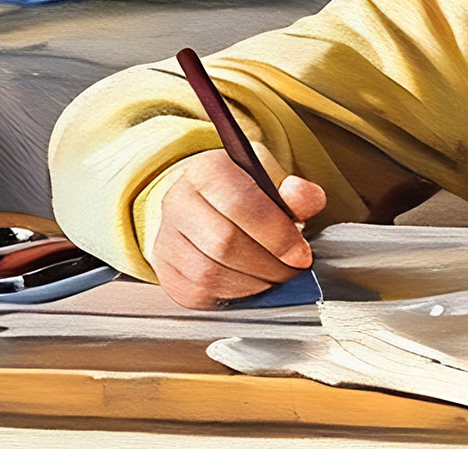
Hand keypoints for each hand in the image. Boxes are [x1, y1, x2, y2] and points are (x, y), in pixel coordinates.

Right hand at [153, 146, 327, 309]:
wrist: (211, 207)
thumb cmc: (248, 193)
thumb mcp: (277, 182)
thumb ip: (297, 193)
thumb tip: (301, 196)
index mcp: (207, 171)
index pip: (239, 204)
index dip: (276, 235)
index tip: (302, 255)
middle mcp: (178, 201)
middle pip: (224, 244)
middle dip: (268, 265)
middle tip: (292, 270)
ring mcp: (166, 238)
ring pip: (209, 274)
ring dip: (252, 284)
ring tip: (274, 277)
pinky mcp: (165, 271)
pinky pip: (197, 294)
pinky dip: (232, 296)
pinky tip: (251, 285)